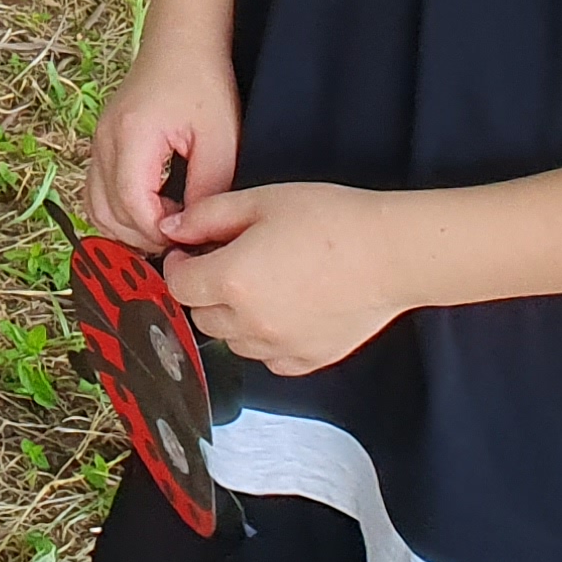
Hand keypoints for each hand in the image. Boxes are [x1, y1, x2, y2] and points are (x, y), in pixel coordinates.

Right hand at [89, 37, 240, 252]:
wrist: (182, 43)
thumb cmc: (202, 83)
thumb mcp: (219, 141)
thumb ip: (205, 190)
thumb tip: (193, 232)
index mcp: (132, 137)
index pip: (132, 205)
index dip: (159, 232)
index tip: (188, 238)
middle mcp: (105, 141)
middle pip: (106, 212)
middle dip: (142, 237)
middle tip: (180, 241)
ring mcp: (98, 141)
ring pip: (95, 206)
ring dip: (126, 228)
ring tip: (166, 230)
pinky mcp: (103, 143)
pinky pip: (97, 190)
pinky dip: (117, 211)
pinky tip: (151, 212)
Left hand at [165, 183, 411, 375]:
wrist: (390, 253)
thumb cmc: (329, 220)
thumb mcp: (259, 201)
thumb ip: (207, 217)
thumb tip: (171, 230)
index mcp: (232, 281)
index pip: (178, 285)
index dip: (178, 265)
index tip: (190, 251)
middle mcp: (251, 323)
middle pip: (202, 316)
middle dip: (204, 290)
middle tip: (225, 263)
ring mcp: (281, 346)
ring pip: (233, 341)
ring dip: (233, 317)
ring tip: (259, 284)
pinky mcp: (310, 360)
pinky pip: (269, 358)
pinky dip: (265, 339)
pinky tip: (283, 309)